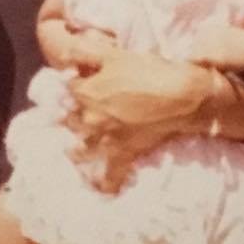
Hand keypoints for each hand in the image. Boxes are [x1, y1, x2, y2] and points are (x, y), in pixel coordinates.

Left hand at [63, 50, 212, 191]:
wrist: (180, 95)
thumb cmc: (148, 70)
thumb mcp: (114, 53)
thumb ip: (84, 52)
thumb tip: (63, 54)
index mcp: (86, 92)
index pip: (68, 89)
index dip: (74, 86)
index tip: (77, 86)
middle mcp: (90, 118)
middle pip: (70, 121)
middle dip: (71, 118)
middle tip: (74, 118)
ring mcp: (106, 139)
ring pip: (82, 151)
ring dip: (78, 150)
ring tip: (76, 151)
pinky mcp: (124, 153)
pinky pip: (111, 176)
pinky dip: (106, 184)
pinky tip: (102, 190)